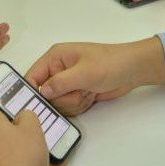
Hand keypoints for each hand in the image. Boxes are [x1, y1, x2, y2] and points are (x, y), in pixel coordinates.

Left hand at [0, 94, 51, 165]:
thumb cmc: (21, 156)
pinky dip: (14, 164)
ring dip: (12, 146)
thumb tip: (19, 119)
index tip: (3, 102)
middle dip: (7, 126)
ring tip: (37, 152)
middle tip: (28, 128)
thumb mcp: (33, 129)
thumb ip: (27, 116)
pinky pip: (1, 164)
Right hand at [25, 37, 164, 116]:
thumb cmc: (109, 64)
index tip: (35, 108)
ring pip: (58, 103)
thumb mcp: (84, 72)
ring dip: (74, 102)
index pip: (32, 76)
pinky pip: (69, 106)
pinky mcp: (77, 92)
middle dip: (63, 98)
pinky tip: (92, 96)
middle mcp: (58, 69)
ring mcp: (68, 82)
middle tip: (79, 92)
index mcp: (55, 57)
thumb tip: (41, 92)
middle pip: (45, 95)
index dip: (31, 92)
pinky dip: (80, 104)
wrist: (133, 70)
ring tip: (88, 91)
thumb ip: (60, 83)